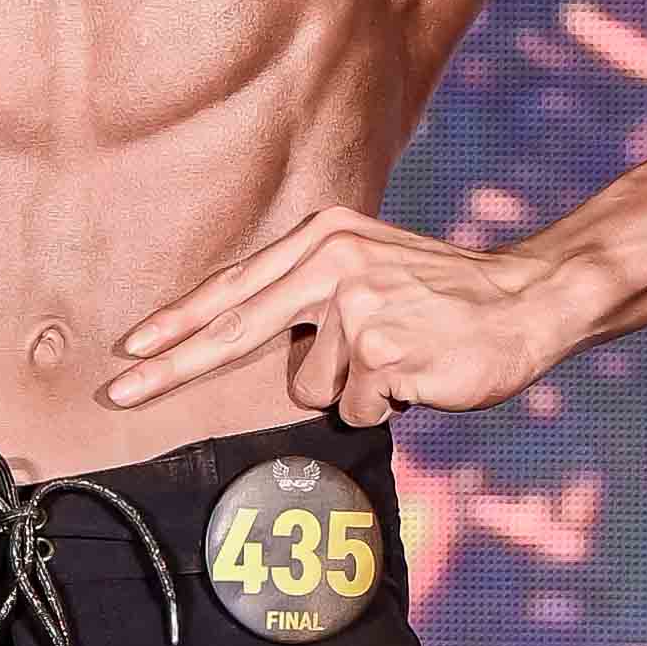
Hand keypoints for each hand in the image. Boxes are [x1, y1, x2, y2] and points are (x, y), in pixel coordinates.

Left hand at [103, 208, 573, 429]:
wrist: (527, 303)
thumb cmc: (443, 299)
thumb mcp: (369, 271)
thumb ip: (308, 296)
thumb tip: (240, 339)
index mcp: (322, 238)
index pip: (235, 288)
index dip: (179, 323)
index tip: (130, 349)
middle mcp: (332, 264)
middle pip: (233, 330)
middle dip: (172, 368)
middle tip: (118, 394)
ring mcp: (358, 306)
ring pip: (311, 387)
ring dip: (352, 391)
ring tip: (400, 361)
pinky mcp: (385, 348)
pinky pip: (354, 407)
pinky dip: (385, 404)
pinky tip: (420, 372)